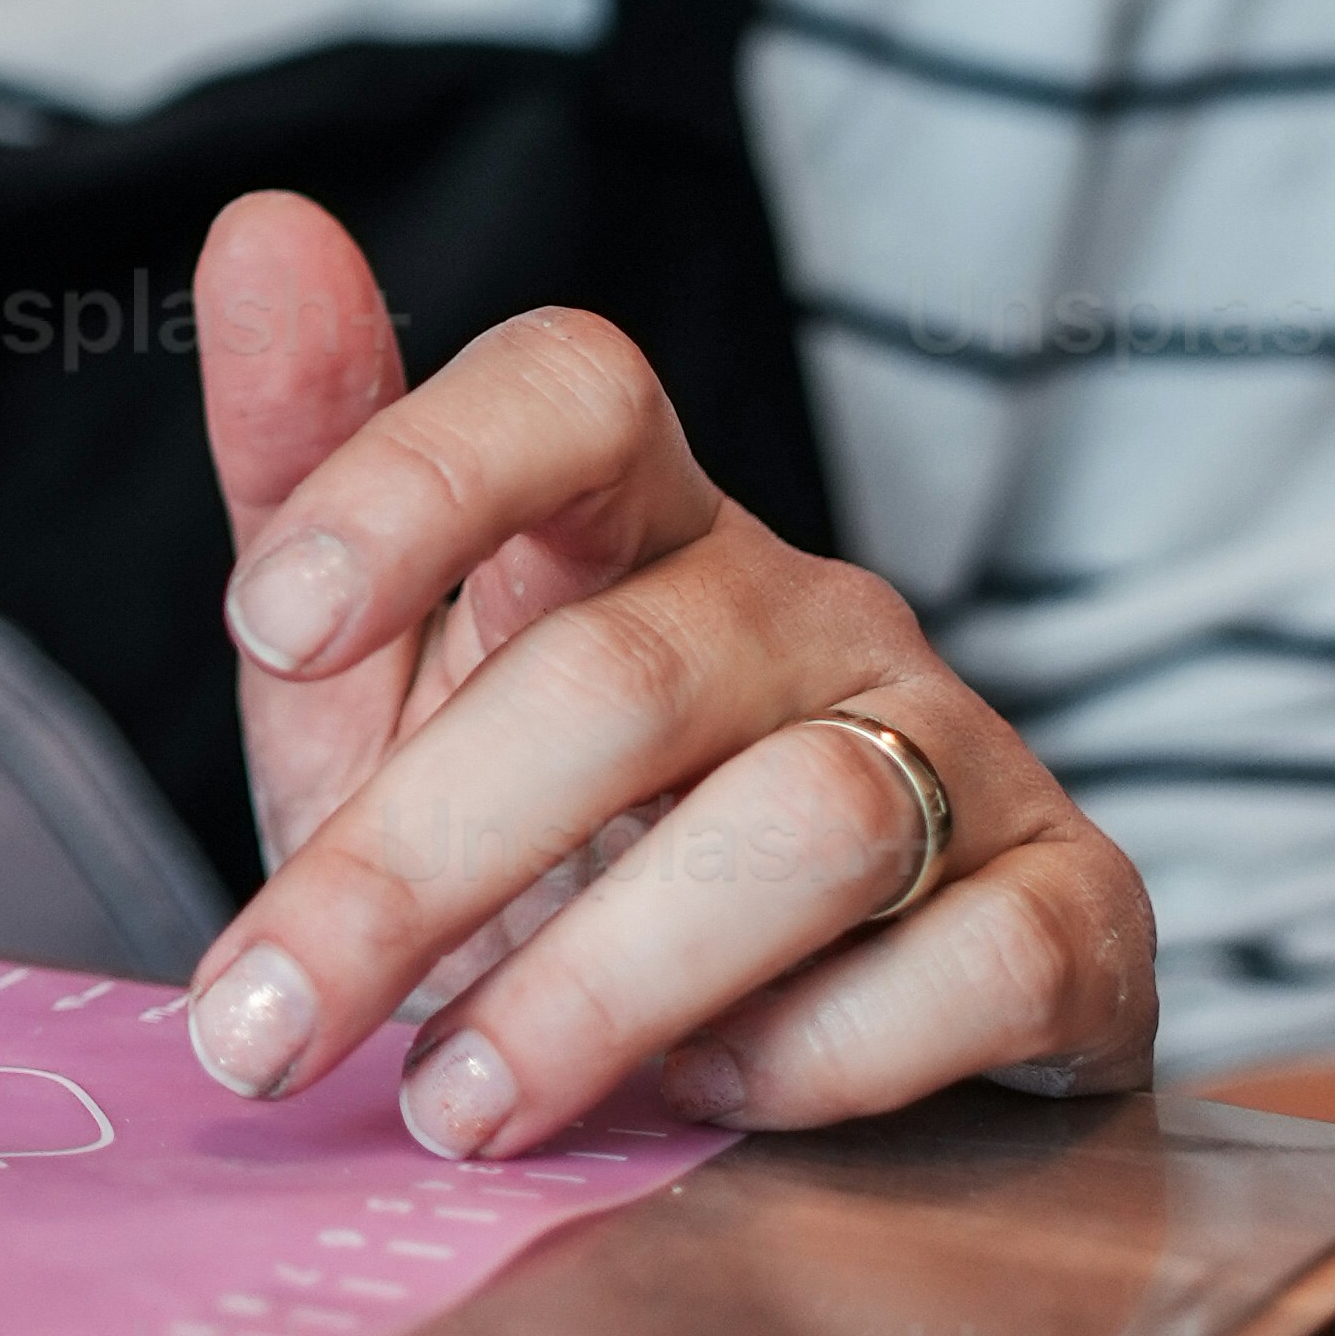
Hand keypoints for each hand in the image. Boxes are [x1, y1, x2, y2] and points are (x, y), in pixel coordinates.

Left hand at [173, 189, 1156, 1158]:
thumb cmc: (539, 848)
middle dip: (411, 867)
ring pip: (806, 826)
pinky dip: (821, 1058)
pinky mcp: (1075, 912)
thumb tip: (258, 226)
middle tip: (265, 1029)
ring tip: (457, 1109)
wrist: (775, 1071)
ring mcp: (959, 748)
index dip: (421, 478)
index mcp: (641, 519)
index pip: (574, 386)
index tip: (267, 630)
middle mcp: (808, 604)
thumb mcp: (377, 689)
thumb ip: (304, 471)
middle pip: (623, 678)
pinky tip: (709, 1104)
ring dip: (598, 993)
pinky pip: (975, 968)